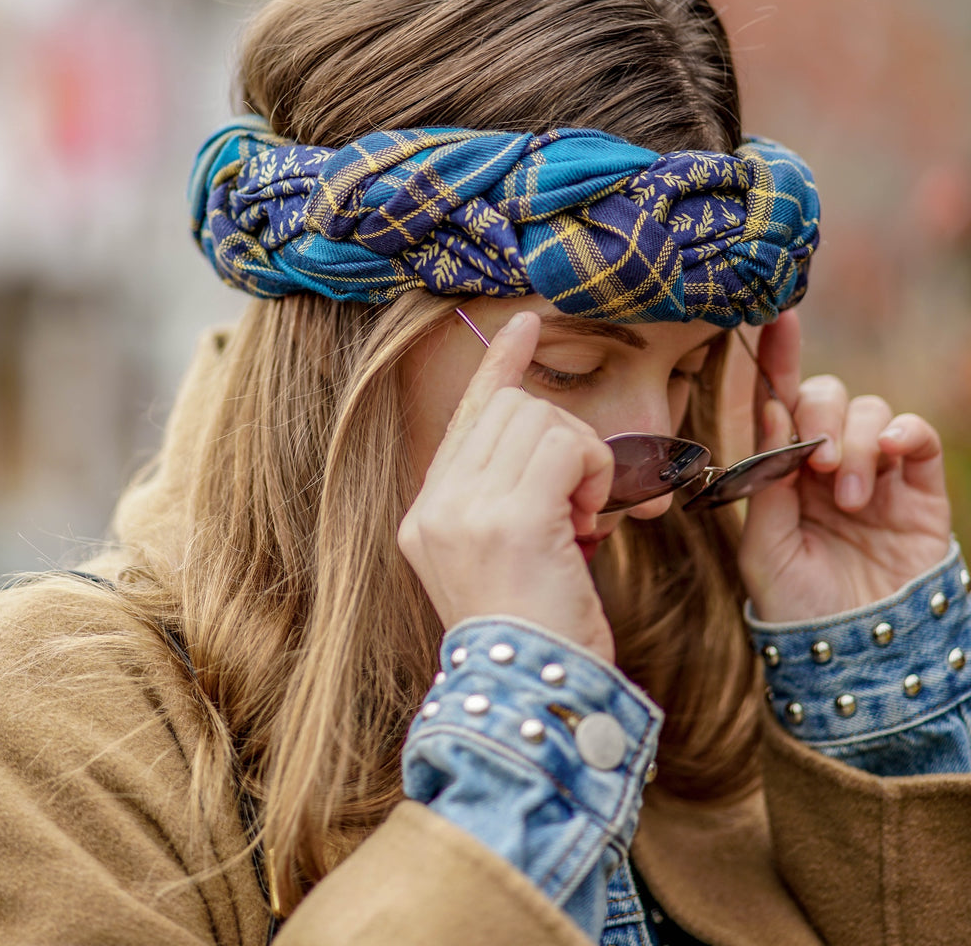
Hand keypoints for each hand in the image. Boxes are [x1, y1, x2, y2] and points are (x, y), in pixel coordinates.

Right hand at [397, 311, 616, 661]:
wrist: (535, 698)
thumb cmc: (534, 633)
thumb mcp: (501, 556)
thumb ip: (503, 494)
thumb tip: (542, 433)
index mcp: (426, 513)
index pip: (465, 417)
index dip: (499, 368)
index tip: (525, 325)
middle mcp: (435, 505)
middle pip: (510, 409)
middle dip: (561, 439)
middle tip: (579, 503)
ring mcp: (465, 509)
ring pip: (540, 419)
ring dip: (582, 461)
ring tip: (583, 519)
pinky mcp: (509, 516)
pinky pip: (568, 445)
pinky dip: (595, 473)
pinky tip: (591, 522)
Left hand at [739, 310, 950, 621]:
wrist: (857, 657)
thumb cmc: (796, 605)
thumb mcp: (761, 542)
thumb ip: (764, 476)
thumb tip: (770, 409)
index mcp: (780, 469)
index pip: (777, 400)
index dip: (776, 357)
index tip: (775, 317)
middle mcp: (825, 461)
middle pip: (823, 394)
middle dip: (817, 418)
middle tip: (816, 468)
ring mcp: (875, 472)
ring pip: (866, 409)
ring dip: (853, 443)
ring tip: (846, 497)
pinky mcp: (918, 488)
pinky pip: (913, 434)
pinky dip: (900, 432)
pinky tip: (886, 452)